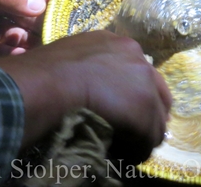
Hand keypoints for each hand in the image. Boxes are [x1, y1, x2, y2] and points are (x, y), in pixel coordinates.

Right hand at [0, 30, 172, 163]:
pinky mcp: (146, 108)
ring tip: (127, 148)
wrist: (45, 84)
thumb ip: (91, 68)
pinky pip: (150, 136)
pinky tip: (126, 156)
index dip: (134, 94)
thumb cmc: (44, 73)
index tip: (125, 110)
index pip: (139, 73)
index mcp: (119, 44)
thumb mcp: (73, 58)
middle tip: (134, 132)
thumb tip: (90, 87)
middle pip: (156, 91)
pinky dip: (139, 149)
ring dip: (142, 133)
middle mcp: (137, 57)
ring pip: (156, 115)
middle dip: (147, 112)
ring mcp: (145, 81)